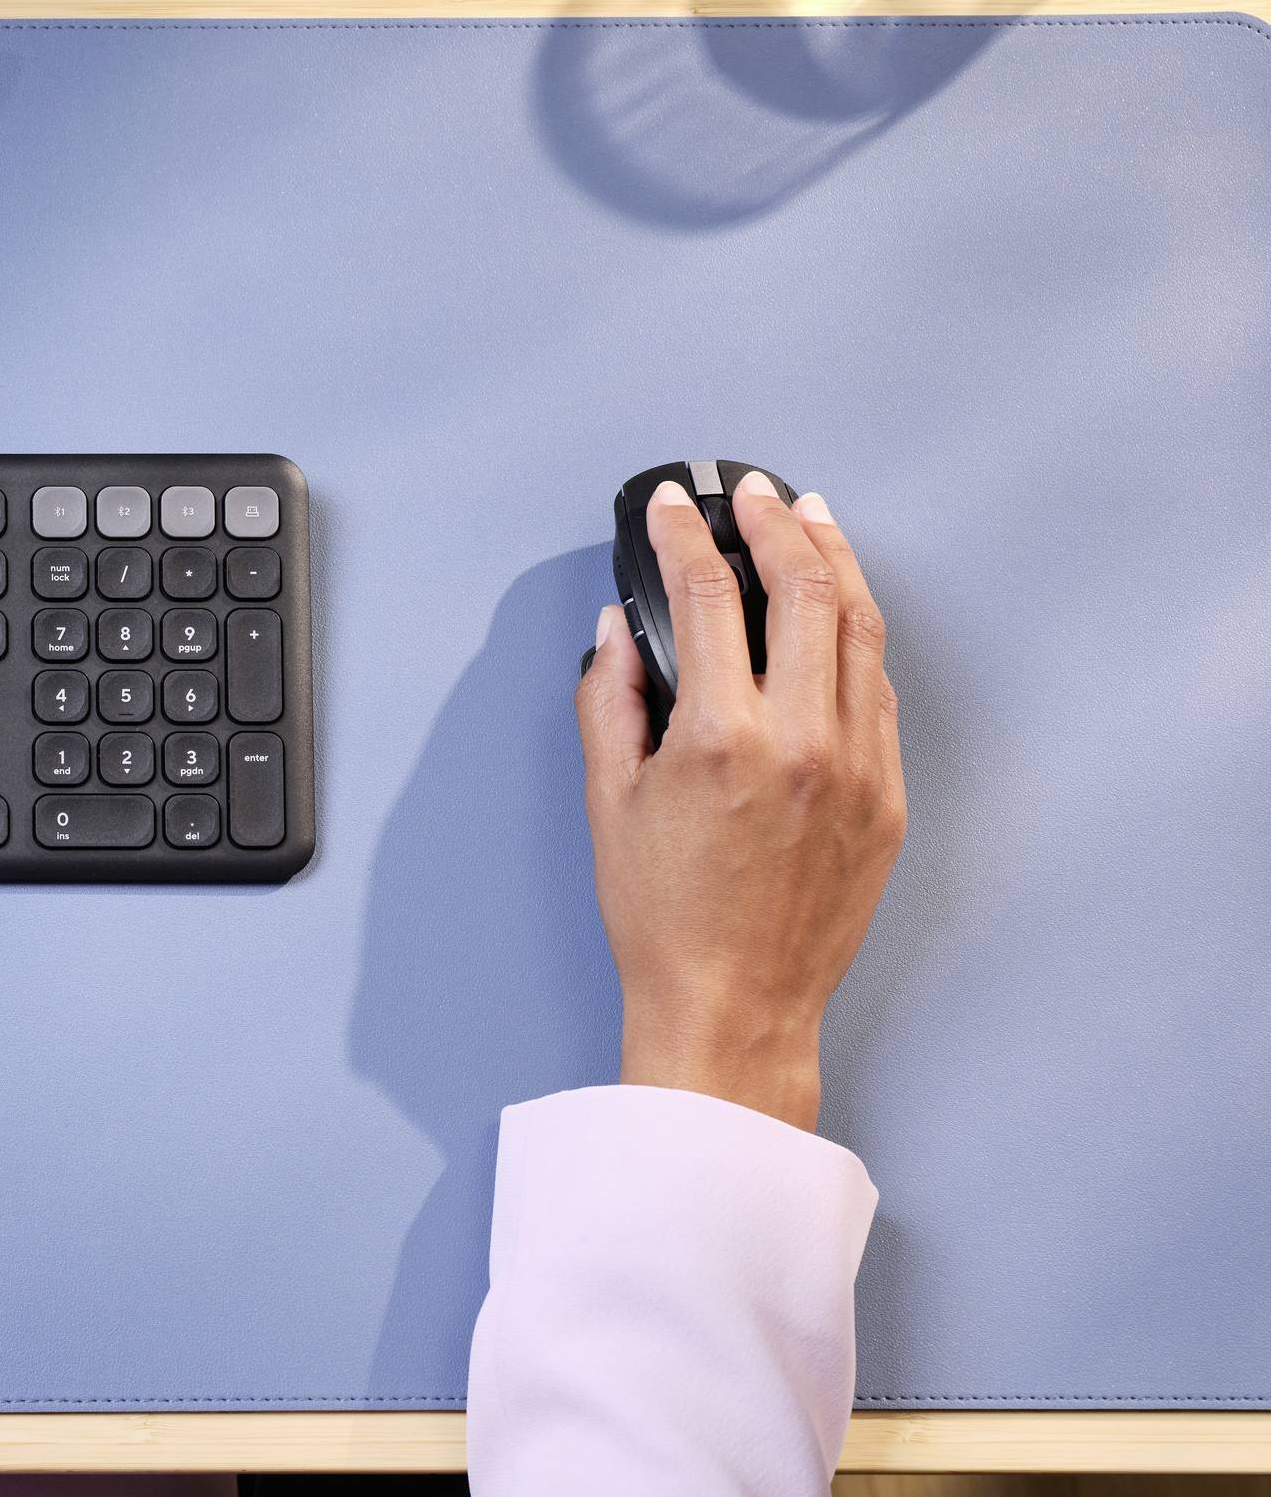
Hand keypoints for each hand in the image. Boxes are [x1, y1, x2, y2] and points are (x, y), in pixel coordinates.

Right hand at [576, 473, 905, 1129]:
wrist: (735, 1003)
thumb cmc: (663, 916)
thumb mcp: (608, 799)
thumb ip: (611, 697)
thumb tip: (623, 627)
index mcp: (723, 738)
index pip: (709, 595)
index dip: (685, 536)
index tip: (671, 508)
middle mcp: (803, 741)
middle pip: (805, 589)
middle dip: (776, 523)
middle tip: (751, 493)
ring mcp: (858, 767)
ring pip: (860, 628)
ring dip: (834, 560)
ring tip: (811, 519)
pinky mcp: (887, 796)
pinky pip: (878, 689)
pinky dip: (857, 634)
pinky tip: (838, 610)